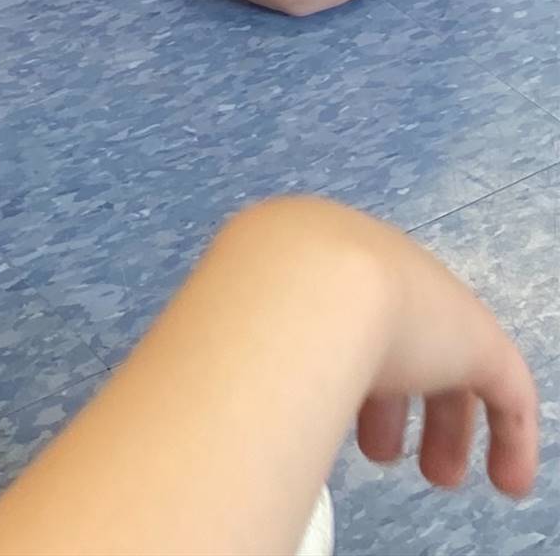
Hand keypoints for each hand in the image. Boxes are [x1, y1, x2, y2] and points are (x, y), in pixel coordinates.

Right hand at [242, 199, 538, 499]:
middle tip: (382, 451)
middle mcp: (380, 269)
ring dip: (443, 426)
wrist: (311, 281)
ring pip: (451, 367)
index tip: (340, 413)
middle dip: (395, 405)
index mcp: (320, 252)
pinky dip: (506, 438)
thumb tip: (222, 386)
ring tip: (439, 473)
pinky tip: (505, 475)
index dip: (349, 371)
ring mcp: (432, 300)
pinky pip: (505, 391)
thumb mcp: (245, 316)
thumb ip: (248, 346)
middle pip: (402, 340)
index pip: (350, 313)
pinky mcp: (480, 337)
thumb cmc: (266, 296)